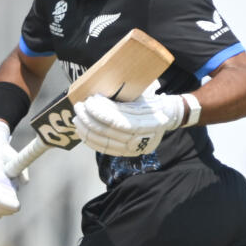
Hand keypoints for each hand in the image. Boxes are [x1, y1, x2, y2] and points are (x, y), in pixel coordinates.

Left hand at [72, 91, 192, 156]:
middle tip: (79, 107)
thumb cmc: (151, 100)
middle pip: (110, 132)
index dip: (101, 113)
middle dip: (90, 119)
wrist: (167, 115)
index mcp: (149, 122)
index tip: (89, 102)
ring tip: (77, 119)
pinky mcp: (129, 152)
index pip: (120, 121)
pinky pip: (106, 149)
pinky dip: (92, 141)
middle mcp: (144, 139)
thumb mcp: (142, 93)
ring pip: (106, 142)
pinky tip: (82, 132)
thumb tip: (98, 92)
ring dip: (87, 131)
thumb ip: (123, 95)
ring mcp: (136, 148)